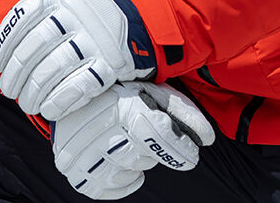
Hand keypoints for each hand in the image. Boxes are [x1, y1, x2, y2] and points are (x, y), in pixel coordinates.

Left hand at [0, 0, 155, 120]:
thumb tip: (3, 50)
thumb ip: (40, 16)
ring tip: (27, 103)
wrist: (143, 18)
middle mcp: (77, 11)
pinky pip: (78, 86)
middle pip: (34, 47)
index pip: (22, 16)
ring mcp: (96, 37)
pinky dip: (60, 101)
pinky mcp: (112, 62)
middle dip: (16, 74)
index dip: (4, 43)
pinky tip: (49, 109)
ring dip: (34, 92)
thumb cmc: (92, 14)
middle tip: (10, 90)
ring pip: (52, 70)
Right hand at [52, 80, 215, 199]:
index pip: (157, 135)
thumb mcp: (152, 90)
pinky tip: (120, 160)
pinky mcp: (73, 170)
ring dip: (136, 162)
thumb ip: (181, 112)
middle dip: (154, 149)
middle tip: (145, 130)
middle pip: (143, 157)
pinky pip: (105, 190)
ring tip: (129, 139)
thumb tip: (208, 138)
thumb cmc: (120, 89)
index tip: (192, 156)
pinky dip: (120, 180)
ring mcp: (81, 151)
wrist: (71, 90)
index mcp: (121, 102)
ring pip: (126, 173)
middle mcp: (98, 127)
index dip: (179, 149)